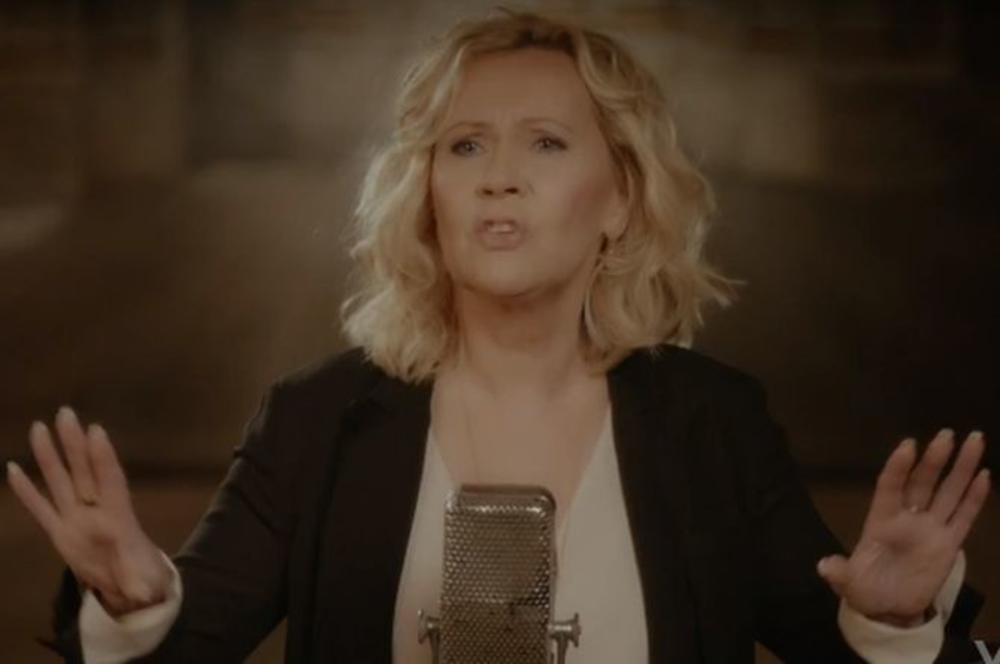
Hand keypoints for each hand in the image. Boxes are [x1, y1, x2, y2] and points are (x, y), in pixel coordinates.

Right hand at [6, 407, 172, 616]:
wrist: (132, 587)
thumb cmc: (144, 578)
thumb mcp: (145, 584)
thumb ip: (140, 585)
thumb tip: (144, 593)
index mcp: (119, 518)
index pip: (111, 482)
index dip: (104, 458)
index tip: (97, 431)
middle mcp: (96, 511)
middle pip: (84, 472)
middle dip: (75, 444)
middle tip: (67, 413)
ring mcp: (76, 520)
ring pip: (60, 482)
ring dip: (50, 456)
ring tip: (39, 427)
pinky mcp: (60, 533)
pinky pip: (41, 508)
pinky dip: (27, 490)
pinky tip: (14, 468)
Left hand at [816, 429, 989, 625]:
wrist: (888, 609)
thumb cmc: (864, 588)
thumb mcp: (848, 582)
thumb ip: (840, 572)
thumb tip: (824, 566)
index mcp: (880, 521)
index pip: (890, 487)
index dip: (898, 467)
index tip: (908, 444)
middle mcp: (907, 518)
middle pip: (923, 483)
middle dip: (934, 459)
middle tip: (946, 433)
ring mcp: (930, 529)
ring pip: (948, 492)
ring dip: (961, 468)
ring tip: (974, 440)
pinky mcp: (949, 544)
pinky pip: (964, 516)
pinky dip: (974, 497)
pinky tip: (984, 476)